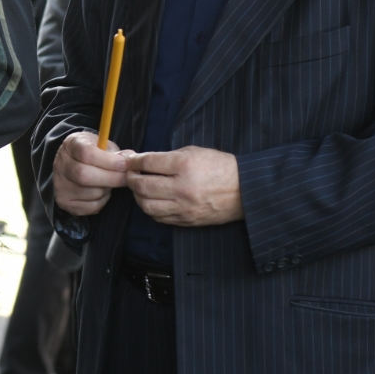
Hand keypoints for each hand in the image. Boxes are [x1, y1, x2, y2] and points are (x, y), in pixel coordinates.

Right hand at [51, 131, 131, 217]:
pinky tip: (101, 191)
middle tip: (126, 178)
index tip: (124, 165)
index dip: (108, 161)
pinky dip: (102, 201)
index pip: (86, 154)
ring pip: (90, 192)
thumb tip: (129, 159)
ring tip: (110, 183)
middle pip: (85, 175)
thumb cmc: (92, 153)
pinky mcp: (64, 201)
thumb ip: (115, 152)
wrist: (72, 164)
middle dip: (111, 178)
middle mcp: (61, 164)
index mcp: (71, 145)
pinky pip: (90, 206)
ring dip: (107, 190)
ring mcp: (60, 184)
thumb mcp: (102, 145)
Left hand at [126, 146, 242, 225]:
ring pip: (147, 205)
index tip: (130, 161)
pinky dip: (150, 209)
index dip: (134, 161)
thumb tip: (142, 160)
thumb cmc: (220, 167)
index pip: (148, 163)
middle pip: (143, 185)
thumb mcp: (195, 152)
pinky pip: (159, 217)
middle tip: (130, 174)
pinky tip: (151, 201)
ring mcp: (184, 206)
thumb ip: (168, 156)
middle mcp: (182, 187)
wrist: (245, 190)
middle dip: (131, 179)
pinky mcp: (187, 220)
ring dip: (138, 196)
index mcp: (185, 165)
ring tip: (139, 188)